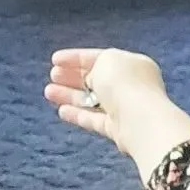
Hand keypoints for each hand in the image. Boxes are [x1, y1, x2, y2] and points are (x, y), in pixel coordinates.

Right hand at [45, 48, 166, 153]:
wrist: (140, 120)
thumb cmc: (125, 84)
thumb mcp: (106, 61)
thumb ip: (95, 66)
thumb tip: (92, 80)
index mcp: (133, 65)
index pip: (101, 58)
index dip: (76, 58)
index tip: (54, 60)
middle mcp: (132, 87)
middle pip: (97, 81)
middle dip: (73, 77)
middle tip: (52, 75)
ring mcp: (126, 110)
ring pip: (94, 101)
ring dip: (71, 96)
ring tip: (49, 92)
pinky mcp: (119, 131)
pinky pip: (96, 120)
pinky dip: (79, 115)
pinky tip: (61, 111)